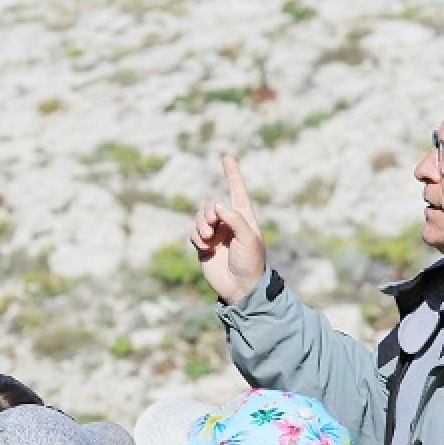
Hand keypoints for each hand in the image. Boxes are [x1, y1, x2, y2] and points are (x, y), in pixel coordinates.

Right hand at [191, 154, 268, 303]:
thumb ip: (235, 219)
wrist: (240, 287)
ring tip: (207, 238)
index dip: (232, 173)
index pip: (237, 190)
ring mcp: (215, 234)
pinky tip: (203, 246)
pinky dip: (196, 236)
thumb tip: (218, 205)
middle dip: (208, 211)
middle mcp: (228, 222)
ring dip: (201, 224)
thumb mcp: (249, 239)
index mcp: (244, 218)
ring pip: (200, 217)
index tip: (227, 156)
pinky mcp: (203, 246)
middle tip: (212, 225)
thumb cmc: (250, 263)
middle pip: (212, 203)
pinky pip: (193, 232)